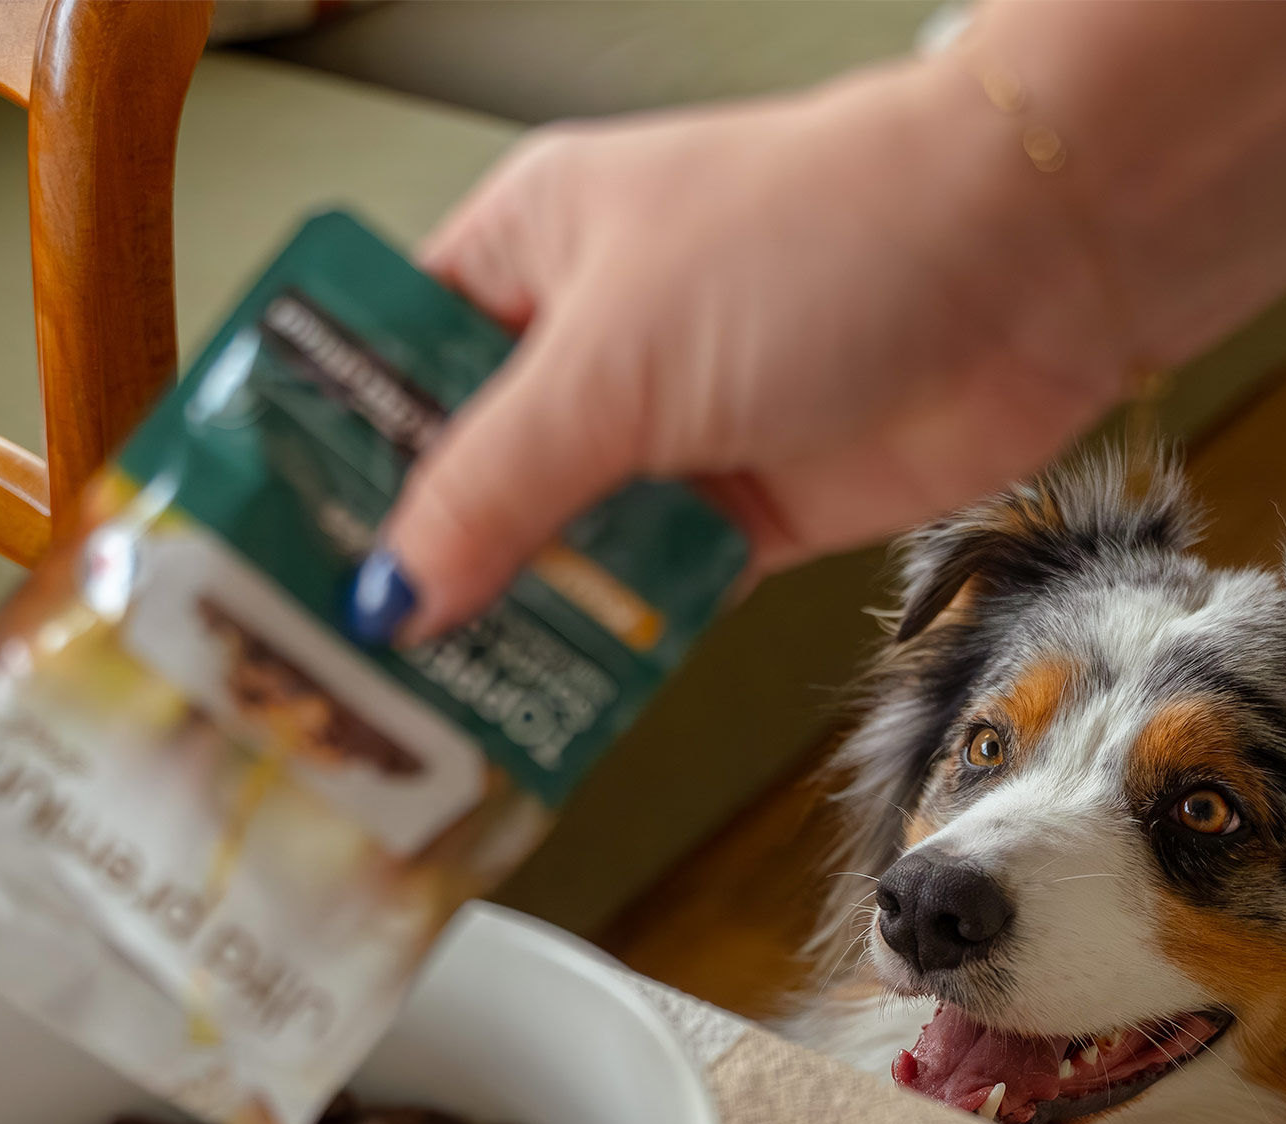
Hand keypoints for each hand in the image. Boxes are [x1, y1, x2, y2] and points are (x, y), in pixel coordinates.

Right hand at [362, 0, 1285, 642]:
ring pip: (549, 555)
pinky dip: (601, 657)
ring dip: (501, 633)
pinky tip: (541, 715)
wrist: (1030, 262)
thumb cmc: (821, 238)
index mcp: (520, 259)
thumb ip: (492, 487)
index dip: (314, 459)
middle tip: (327, 679)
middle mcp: (582, 352)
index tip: (254, 558)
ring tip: (419, 723)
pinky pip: (643, 604)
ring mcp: (663, 440)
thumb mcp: (611, 359)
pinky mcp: (740, 519)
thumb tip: (392, 594)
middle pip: (457, 480)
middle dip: (402, 575)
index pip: (377, 366)